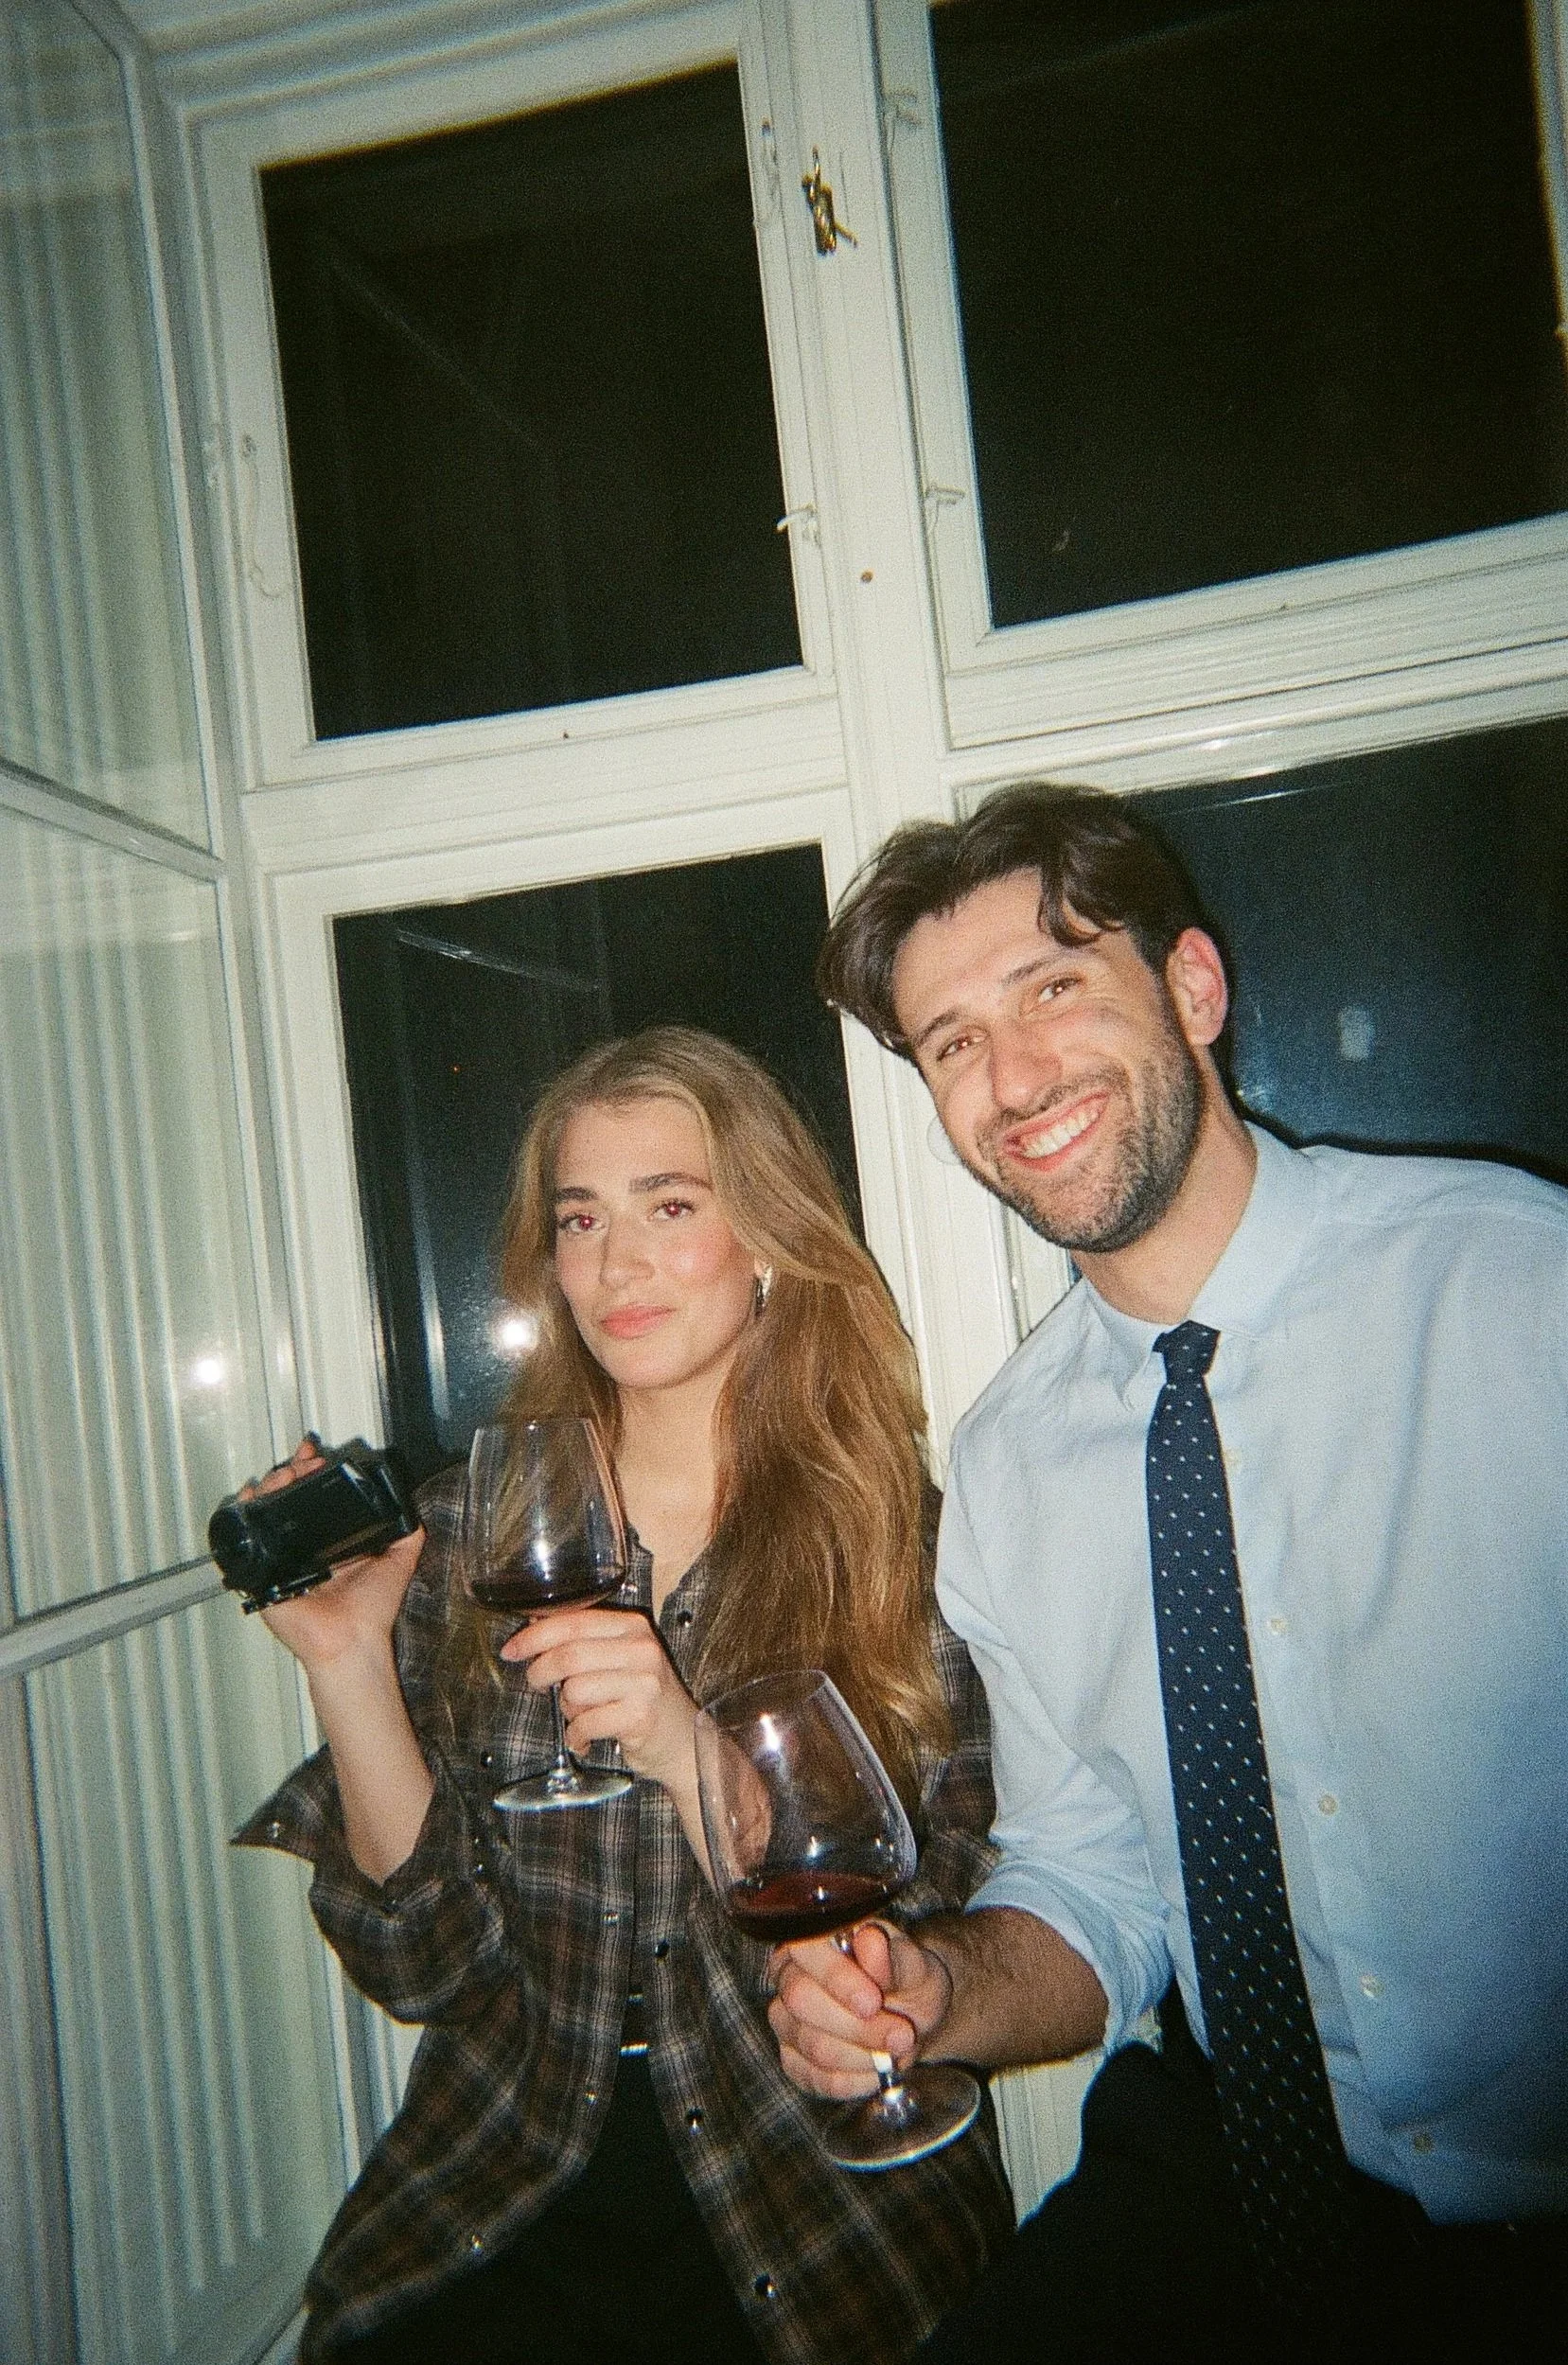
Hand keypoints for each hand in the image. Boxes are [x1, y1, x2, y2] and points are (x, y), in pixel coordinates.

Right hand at [251, 1440, 423, 1679]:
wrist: (351, 1640)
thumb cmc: (371, 1612)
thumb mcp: (399, 1561)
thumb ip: (407, 1532)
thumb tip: (409, 1505)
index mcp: (329, 1542)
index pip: (314, 1497)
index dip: (311, 1472)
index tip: (314, 1454)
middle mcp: (302, 1547)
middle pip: (286, 1498)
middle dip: (290, 1472)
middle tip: (302, 1464)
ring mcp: (280, 1558)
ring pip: (264, 1511)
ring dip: (270, 1487)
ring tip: (285, 1476)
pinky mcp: (261, 1573)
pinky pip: (244, 1539)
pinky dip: (242, 1513)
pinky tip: (252, 1497)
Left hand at [501, 1608, 697, 1792]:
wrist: (680, 1739)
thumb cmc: (642, 1697)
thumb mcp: (620, 1658)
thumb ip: (583, 1641)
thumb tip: (534, 1624)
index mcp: (633, 1627)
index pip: (574, 1621)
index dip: (535, 1635)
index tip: (512, 1649)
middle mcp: (642, 1650)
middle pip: (568, 1655)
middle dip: (540, 1673)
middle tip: (538, 1685)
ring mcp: (644, 1684)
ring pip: (574, 1692)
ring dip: (567, 1710)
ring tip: (583, 1715)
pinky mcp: (640, 1717)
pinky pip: (585, 1724)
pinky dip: (577, 1735)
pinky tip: (587, 1737)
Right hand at [767, 1919, 954, 2099]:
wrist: (913, 2020)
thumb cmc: (908, 1982)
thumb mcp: (914, 1966)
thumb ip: (894, 1956)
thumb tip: (870, 1940)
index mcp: (813, 1941)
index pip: (804, 1949)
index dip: (836, 1977)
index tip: (874, 2002)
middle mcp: (788, 1977)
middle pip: (801, 2001)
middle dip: (858, 2026)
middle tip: (903, 2035)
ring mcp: (786, 2022)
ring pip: (813, 2045)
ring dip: (865, 2055)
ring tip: (898, 2049)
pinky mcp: (794, 2062)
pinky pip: (819, 2079)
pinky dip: (858, 2079)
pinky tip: (879, 2069)